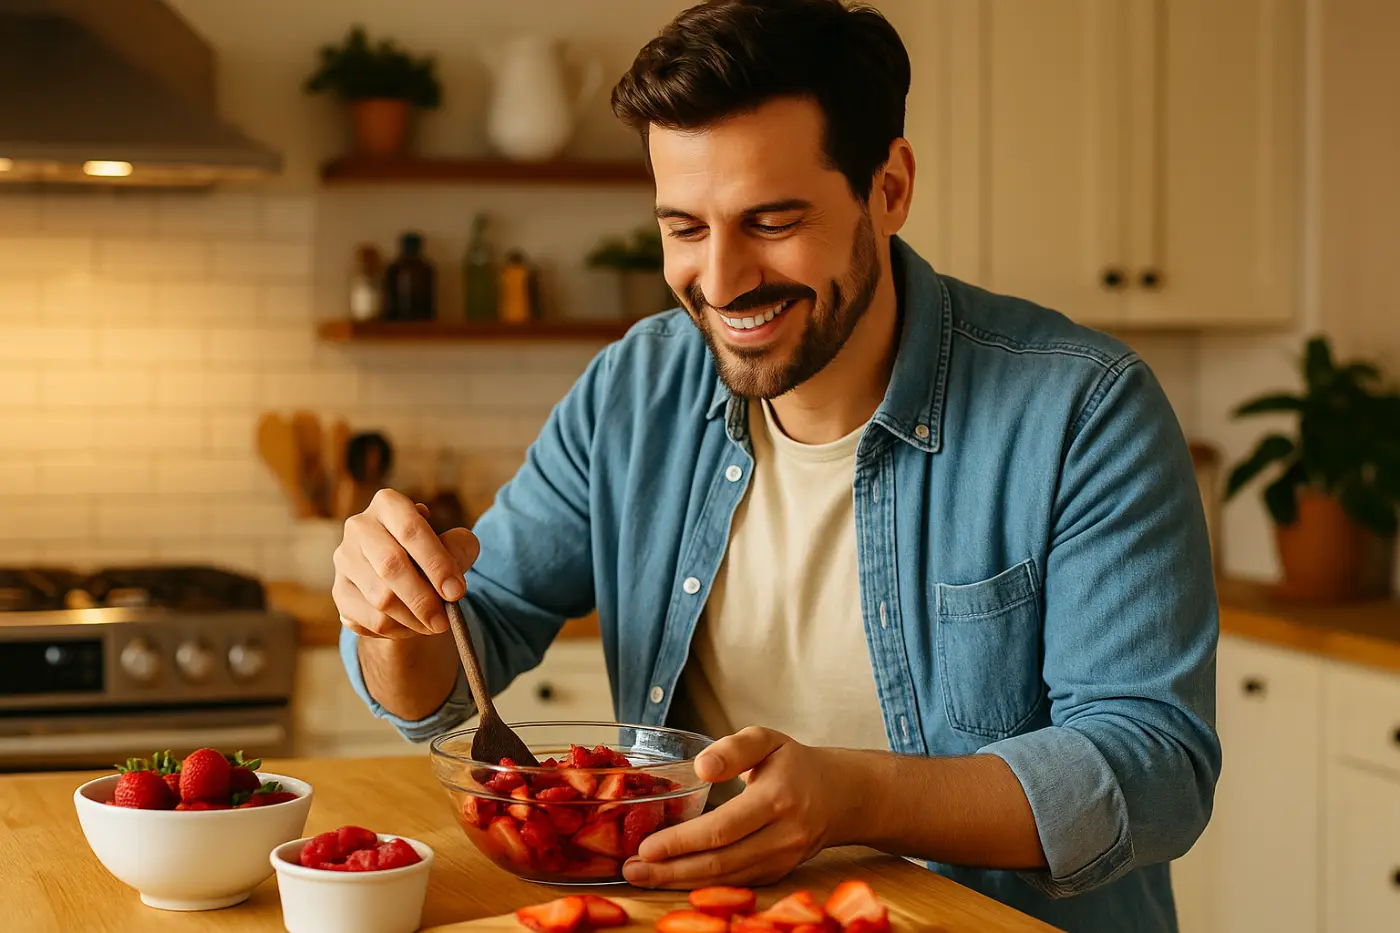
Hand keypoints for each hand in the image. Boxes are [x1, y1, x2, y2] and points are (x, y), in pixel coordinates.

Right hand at [333, 488, 479, 639]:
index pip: (411, 530)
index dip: (437, 563)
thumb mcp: (453, 545)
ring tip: (434, 624)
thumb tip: (452, 582)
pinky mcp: (340, 591)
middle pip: (391, 565)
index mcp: (389, 504)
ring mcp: (344, 559)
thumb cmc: (431, 555)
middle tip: (445, 620)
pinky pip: (371, 619)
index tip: (457, 592)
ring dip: (413, 618)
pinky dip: (398, 630)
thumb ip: (459, 550)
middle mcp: (360, 527)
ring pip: (380, 598)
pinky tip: (413, 627)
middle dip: (423, 598)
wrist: (403, 578)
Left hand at [621, 727, 855, 888]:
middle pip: (720, 862)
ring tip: (642, 876)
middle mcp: (782, 836)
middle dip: (671, 870)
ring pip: (725, 879)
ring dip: (680, 882)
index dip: (682, 841)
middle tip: (632, 869)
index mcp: (777, 799)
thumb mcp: (767, 740)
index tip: (646, 846)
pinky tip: (672, 879)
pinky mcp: (778, 874)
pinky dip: (700, 886)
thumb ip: (733, 749)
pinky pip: (735, 884)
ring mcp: (782, 861)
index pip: (723, 828)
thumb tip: (702, 768)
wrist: (842, 796)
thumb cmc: (796, 764)